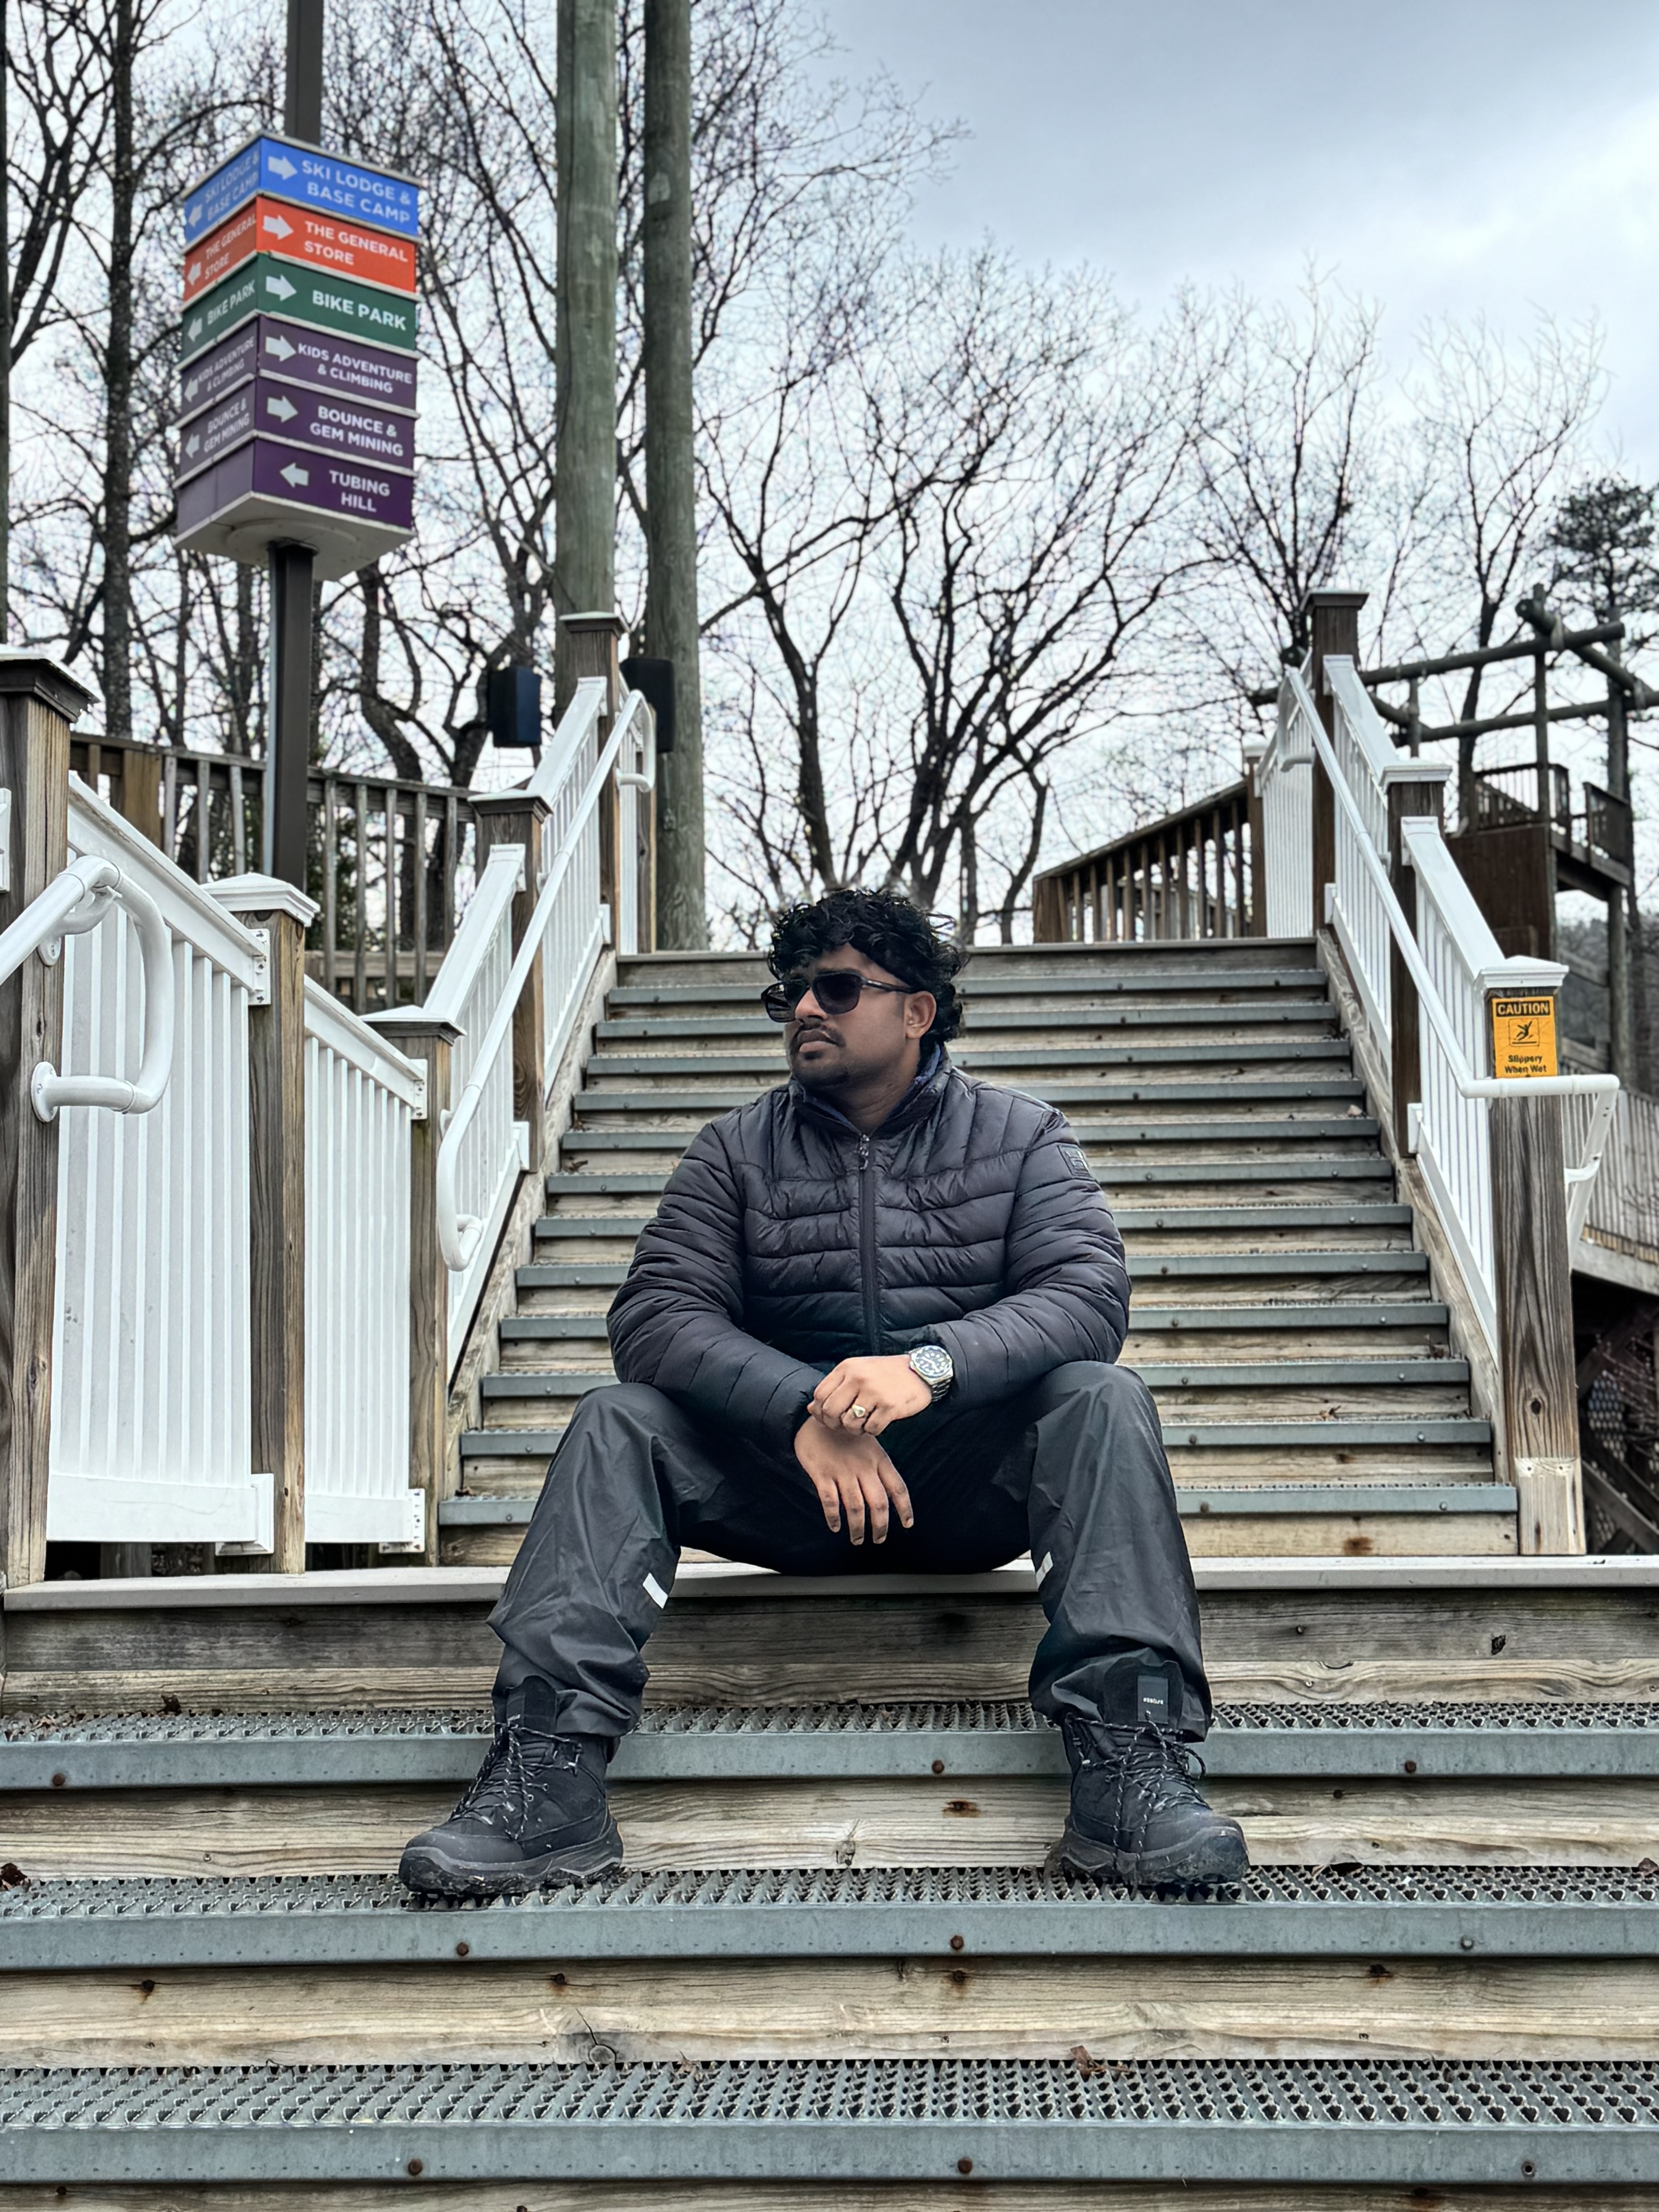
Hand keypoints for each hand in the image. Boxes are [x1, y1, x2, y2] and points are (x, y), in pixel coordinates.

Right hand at [794, 1418, 913, 1543]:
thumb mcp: (870, 1444)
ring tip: (857, 1540)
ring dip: (858, 1528)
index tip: (907, 1524)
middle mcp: (863, 1467)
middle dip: (880, 1526)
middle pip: (878, 1503)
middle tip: (878, 1539)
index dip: (905, 1509)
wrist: (819, 1417)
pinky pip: (830, 1501)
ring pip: (856, 1507)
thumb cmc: (846, 1434)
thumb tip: (889, 1494)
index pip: (898, 1488)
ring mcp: (842, 1471)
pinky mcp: (822, 1473)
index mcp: (878, 1459)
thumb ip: (878, 1467)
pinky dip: (833, 1517)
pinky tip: (835, 1527)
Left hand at [810, 1354, 930, 1435]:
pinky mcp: (890, 1406)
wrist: (921, 1371)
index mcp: (847, 1368)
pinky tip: (877, 1423)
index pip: (820, 1395)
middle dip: (834, 1424)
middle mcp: (858, 1378)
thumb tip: (811, 1409)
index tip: (829, 1418)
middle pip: (831, 1411)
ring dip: (854, 1429)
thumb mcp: (858, 1372)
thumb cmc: (886, 1374)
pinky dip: (872, 1431)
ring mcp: (874, 1392)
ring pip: (849, 1423)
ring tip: (863, 1424)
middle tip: (845, 1426)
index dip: (820, 1411)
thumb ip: (835, 1388)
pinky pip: (871, 1429)